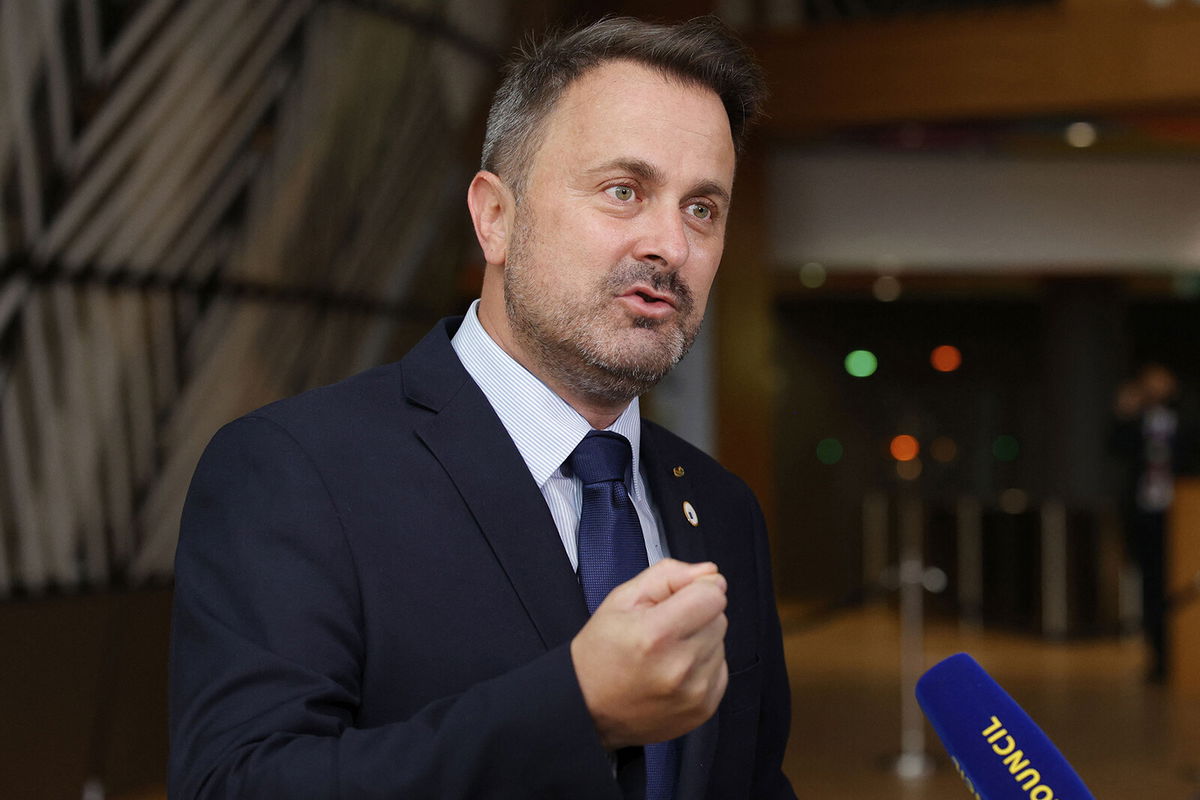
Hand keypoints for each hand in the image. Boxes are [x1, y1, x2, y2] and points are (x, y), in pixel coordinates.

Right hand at [570, 558, 728, 749]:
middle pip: (719, 617)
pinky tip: (674, 671)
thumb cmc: (600, 655)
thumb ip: (668, 576)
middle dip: (696, 616)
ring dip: (700, 642)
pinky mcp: (703, 709)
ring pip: (721, 643)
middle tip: (663, 630)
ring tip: (666, 653)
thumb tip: (709, 572)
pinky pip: (721, 669)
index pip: (712, 594)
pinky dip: (703, 666)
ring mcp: (694, 693)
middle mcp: (679, 667)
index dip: (695, 589)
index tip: (678, 599)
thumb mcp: (621, 599)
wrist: (588, 709)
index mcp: (656, 634)